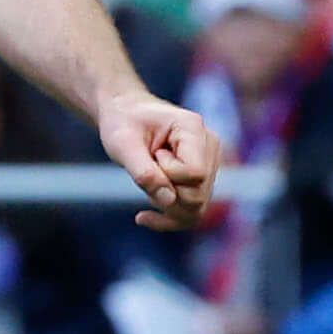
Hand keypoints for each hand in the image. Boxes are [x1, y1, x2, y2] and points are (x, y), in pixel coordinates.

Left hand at [100, 90, 220, 230]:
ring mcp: (210, 163)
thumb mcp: (122, 144)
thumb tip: (168, 201)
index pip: (195, 173)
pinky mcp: (203, 179)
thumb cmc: (122, 123)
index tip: (151, 155)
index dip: (169, 176)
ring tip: (145, 184)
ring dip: (166, 207)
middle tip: (146, 168)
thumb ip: (144, 172)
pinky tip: (144, 217)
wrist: (125, 115)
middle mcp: (210, 145)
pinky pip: (193, 212)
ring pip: (198, 208)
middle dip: (165, 194)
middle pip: (198, 195)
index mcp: (193, 128)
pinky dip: (169, 219)